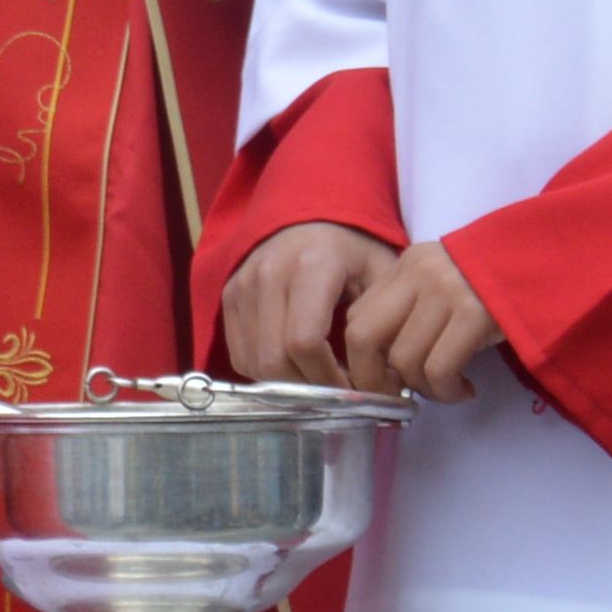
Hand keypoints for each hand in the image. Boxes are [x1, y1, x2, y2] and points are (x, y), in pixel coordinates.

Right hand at [221, 221, 398, 385]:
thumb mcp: (381, 275)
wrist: (310, 220)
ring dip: (288, 385)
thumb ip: (379, 323)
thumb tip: (378, 382)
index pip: (304, 341)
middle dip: (309, 387)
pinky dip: (267, 374)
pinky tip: (294, 366)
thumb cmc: (353, 252)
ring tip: (318, 379)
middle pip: (275, 359)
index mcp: (312, 265)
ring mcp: (242, 285)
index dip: (328, 377)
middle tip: (338, 391)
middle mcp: (268, 272)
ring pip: (254, 363)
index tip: (353, 388)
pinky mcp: (229, 297)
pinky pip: (239, 356)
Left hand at [339, 242, 510, 401]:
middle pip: (363, 337)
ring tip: (446, 390)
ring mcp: (445, 292)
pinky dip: (446, 391)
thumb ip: (414, 308)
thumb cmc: (499, 280)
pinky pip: (439, 368)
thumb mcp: (445, 281)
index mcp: (406, 265)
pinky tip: (465, 390)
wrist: (551, 258)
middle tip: (398, 398)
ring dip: (421, 390)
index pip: (357, 317)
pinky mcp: (474, 314)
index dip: (361, 359)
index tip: (384, 382)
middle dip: (374, 379)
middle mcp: (418, 274)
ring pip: (404, 360)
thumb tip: (389, 367)